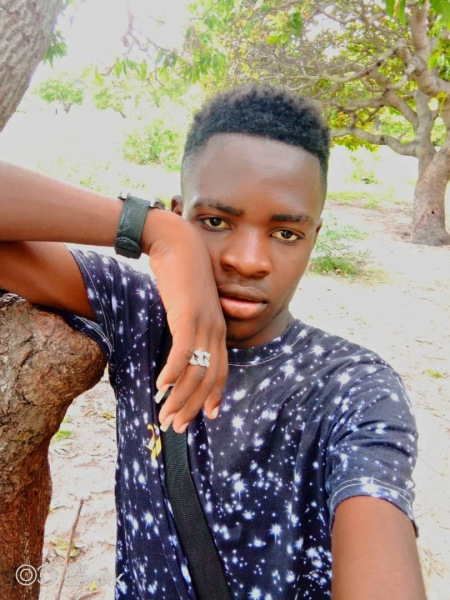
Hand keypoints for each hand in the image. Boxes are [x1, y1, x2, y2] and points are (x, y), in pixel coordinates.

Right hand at [143, 210, 227, 432]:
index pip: (221, 372)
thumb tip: (182, 345)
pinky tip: (160, 386)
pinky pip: (182, 352)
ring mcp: (204, 324)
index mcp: (218, 330)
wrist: (177, 244)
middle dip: (193, 407)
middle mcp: (216, 330)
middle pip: (209, 379)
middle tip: (176, 426)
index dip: (215, 397)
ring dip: (179, 398)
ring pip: (196, 372)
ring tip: (165, 416)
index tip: (208, 417)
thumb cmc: (181, 275)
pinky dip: (172, 373)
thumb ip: (189, 326)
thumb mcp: (188, 306)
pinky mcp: (187, 316)